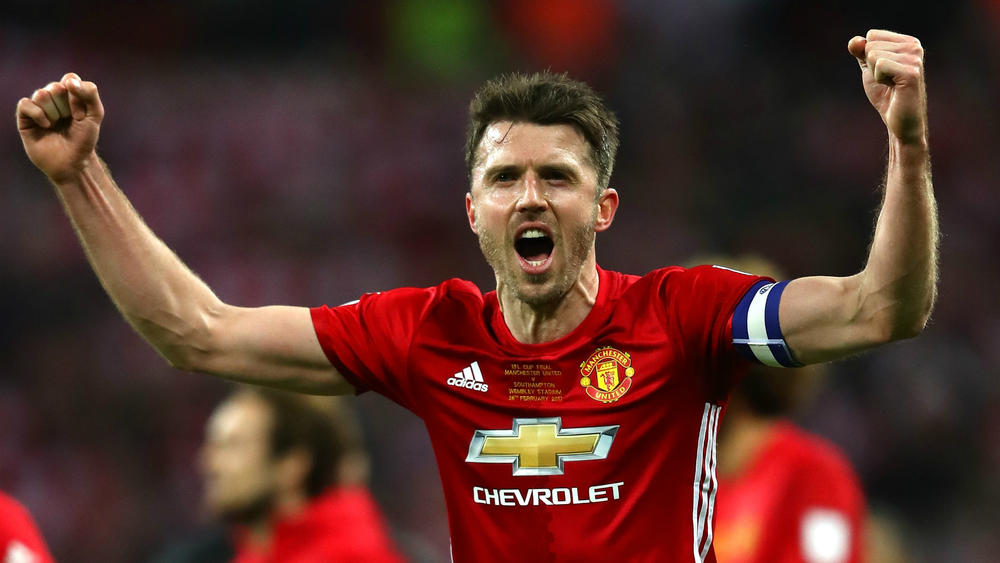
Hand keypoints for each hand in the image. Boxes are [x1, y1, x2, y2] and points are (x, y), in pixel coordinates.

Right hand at [16, 73, 103, 182]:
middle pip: (55, 86)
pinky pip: (26, 104)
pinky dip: (38, 114)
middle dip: (67, 106)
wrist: (72, 162)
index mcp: (70, 95)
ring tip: (56, 125)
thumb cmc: (84, 140)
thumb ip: (90, 94)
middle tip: (71, 121)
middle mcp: (53, 99)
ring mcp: (39, 108)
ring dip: (53, 112)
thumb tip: (69, 81)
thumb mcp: (95, 115)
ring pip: (41, 94)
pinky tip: (46, 125)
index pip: (70, 79)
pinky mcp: (25, 118)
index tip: (82, 113)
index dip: (77, 94)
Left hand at [848, 30, 926, 145]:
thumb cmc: (886, 94)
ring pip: (873, 55)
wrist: (899, 121)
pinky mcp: (911, 72)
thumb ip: (860, 52)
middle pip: (871, 44)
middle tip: (888, 81)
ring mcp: (914, 58)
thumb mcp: (869, 70)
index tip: (883, 72)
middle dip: (872, 67)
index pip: (872, 35)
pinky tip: (894, 87)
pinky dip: (879, 79)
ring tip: (891, 84)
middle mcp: (914, 46)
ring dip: (876, 74)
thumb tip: (853, 40)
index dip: (869, 57)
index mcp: (907, 42)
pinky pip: (879, 65)